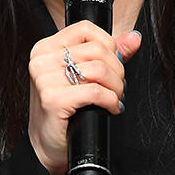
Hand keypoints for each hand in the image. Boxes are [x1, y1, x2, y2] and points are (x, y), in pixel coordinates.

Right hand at [28, 23, 140, 174]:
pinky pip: (95, 92)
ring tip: (114, 97)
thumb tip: (133, 38)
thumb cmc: (64, 110)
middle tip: (117, 87)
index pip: (86, 29)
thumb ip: (108, 54)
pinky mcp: (52, 99)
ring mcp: (44, 79)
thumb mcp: (82, 76)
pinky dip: (111, 100)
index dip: (109, 45)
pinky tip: (110, 107)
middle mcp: (42, 60)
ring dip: (116, 87)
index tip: (113, 63)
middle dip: (117, 70)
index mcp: (46, 48)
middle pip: (97, 50)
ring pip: (98, 69)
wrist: (47, 145)